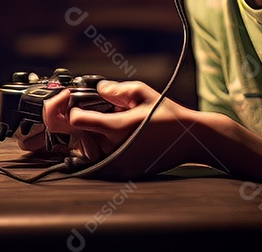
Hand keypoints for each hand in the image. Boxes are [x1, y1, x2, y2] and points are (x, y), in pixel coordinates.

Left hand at [43, 80, 206, 178]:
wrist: (190, 140)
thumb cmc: (167, 114)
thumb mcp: (142, 92)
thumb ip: (115, 89)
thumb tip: (99, 88)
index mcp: (116, 127)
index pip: (75, 120)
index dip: (71, 109)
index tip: (76, 103)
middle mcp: (112, 148)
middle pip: (75, 136)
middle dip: (72, 122)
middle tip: (77, 111)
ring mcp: (116, 164)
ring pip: (84, 150)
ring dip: (85, 137)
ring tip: (100, 124)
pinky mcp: (121, 173)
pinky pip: (97, 161)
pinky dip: (96, 149)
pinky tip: (110, 137)